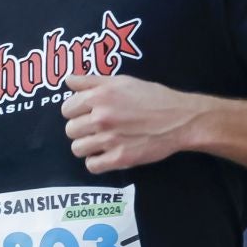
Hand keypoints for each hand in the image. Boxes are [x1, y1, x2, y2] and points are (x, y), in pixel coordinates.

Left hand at [60, 74, 198, 173]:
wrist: (179, 119)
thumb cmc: (152, 97)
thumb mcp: (122, 81)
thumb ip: (91, 80)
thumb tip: (68, 81)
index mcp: (100, 96)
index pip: (66, 109)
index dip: (75, 110)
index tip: (86, 113)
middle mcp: (101, 118)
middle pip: (70, 130)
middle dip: (80, 128)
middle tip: (95, 127)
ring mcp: (110, 140)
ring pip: (77, 149)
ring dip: (86, 146)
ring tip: (100, 141)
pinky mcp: (119, 159)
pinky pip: (92, 165)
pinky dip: (97, 161)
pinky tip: (106, 154)